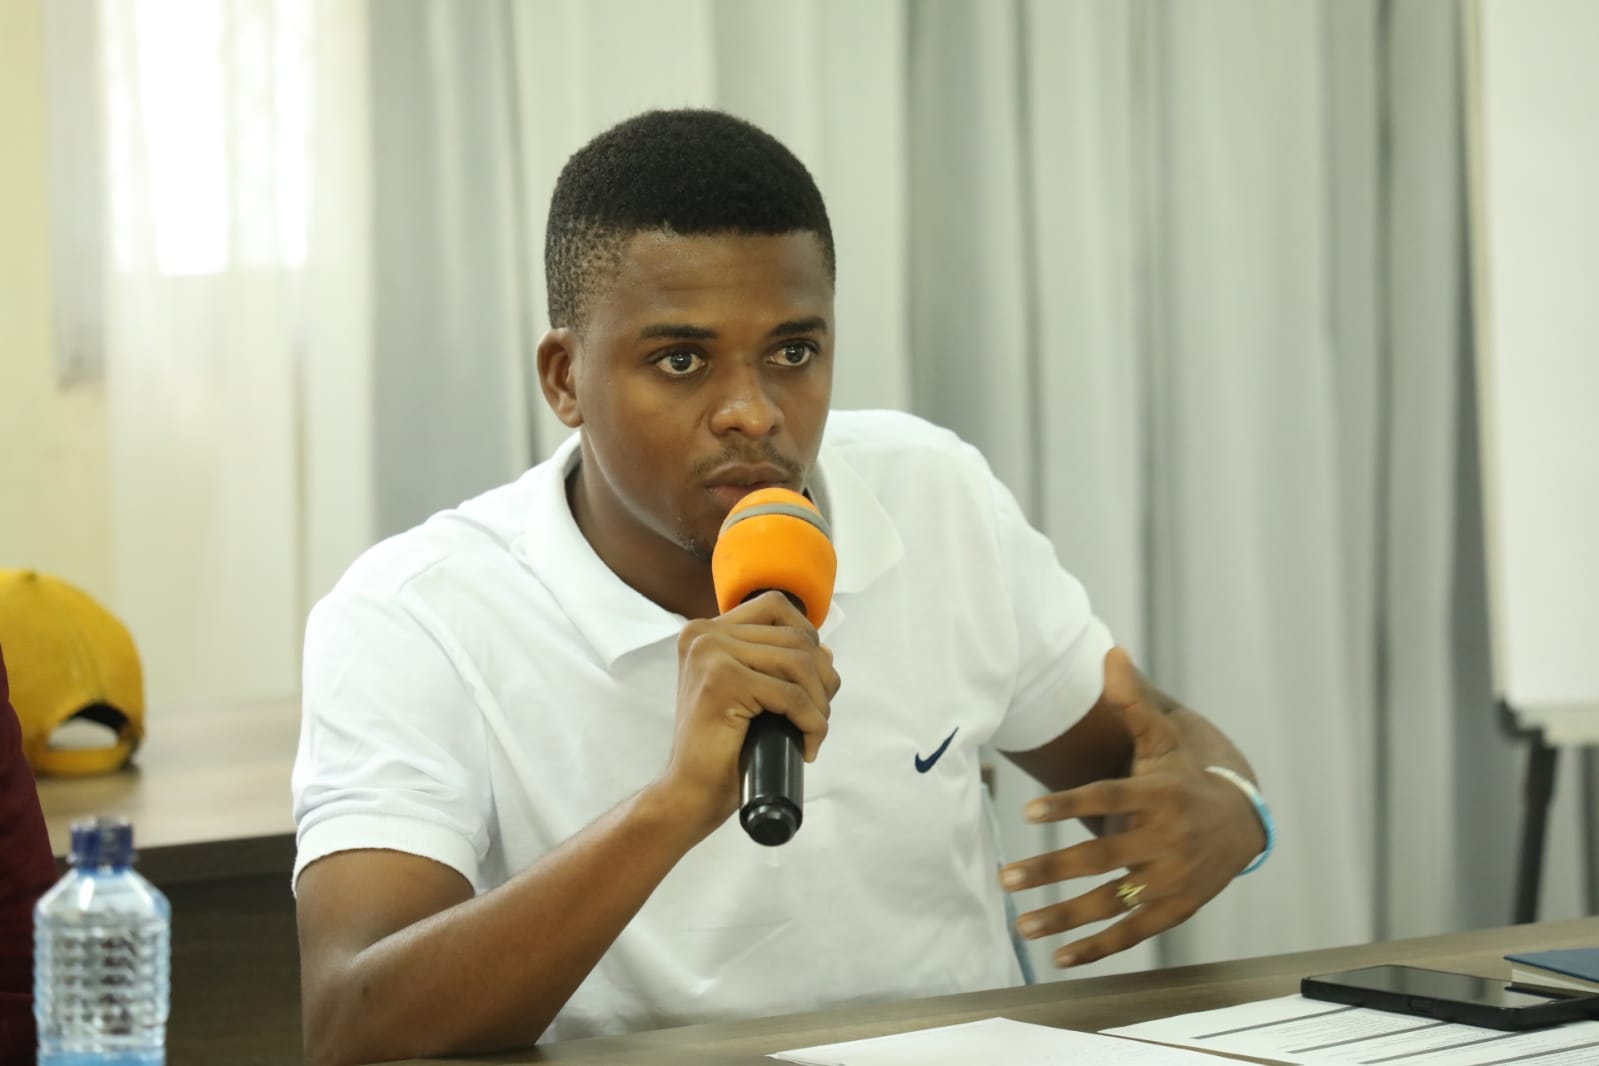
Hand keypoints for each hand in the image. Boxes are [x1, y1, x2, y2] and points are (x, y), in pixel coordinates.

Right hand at [660, 591, 841, 837]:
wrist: (690, 793)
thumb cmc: (722, 748)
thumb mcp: (750, 693)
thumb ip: (777, 664)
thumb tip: (825, 651)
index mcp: (704, 632)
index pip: (775, 607)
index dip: (807, 638)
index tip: (811, 681)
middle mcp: (703, 635)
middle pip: (795, 636)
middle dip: (822, 678)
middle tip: (817, 715)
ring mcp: (710, 655)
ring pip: (799, 663)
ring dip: (820, 702)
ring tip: (813, 731)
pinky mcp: (722, 681)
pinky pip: (792, 695)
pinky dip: (813, 723)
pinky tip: (807, 745)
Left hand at [999, 697, 1264, 966]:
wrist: (1243, 821)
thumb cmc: (1185, 776)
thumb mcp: (1164, 740)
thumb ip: (1133, 704)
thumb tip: (1112, 652)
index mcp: (1157, 795)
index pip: (1107, 799)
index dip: (1068, 805)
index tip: (1026, 813)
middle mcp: (1166, 839)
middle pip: (1100, 857)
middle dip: (1050, 871)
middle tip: (1005, 878)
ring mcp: (1171, 879)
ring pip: (1112, 902)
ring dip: (1065, 917)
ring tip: (1021, 924)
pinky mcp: (1175, 909)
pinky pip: (1133, 933)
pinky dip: (1098, 948)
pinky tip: (1059, 957)